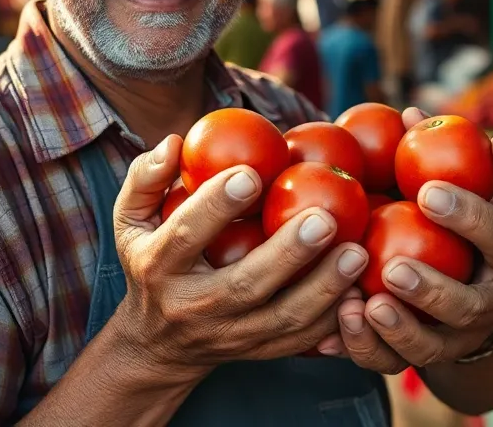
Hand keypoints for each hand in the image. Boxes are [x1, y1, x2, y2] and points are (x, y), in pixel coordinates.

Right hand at [107, 134, 369, 379]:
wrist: (157, 346)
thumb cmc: (149, 263)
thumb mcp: (130, 221)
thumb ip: (146, 178)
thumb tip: (176, 142)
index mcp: (158, 267)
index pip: (185, 235)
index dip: (217, 205)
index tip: (253, 173)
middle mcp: (194, 307)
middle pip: (245, 284)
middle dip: (288, 253)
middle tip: (325, 217)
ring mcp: (230, 336)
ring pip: (282, 318)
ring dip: (324, 287)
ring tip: (357, 252)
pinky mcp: (260, 351)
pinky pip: (302, 339)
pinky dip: (335, 318)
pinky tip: (362, 289)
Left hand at [334, 108, 492, 372]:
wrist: (478, 297)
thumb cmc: (473, 221)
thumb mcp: (484, 188)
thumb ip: (455, 153)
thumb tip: (414, 113)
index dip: (471, 216)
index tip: (427, 190)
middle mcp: (492, 300)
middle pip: (469, 303)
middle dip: (433, 287)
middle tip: (393, 265)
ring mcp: (458, 336)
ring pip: (433, 345)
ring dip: (399, 328)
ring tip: (366, 303)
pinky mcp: (425, 358)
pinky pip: (392, 363)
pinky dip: (363, 347)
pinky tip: (332, 329)